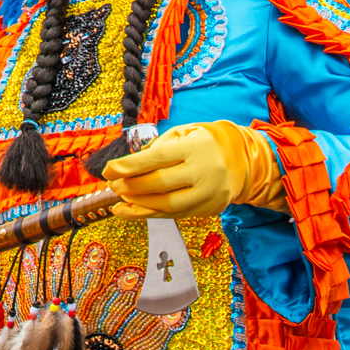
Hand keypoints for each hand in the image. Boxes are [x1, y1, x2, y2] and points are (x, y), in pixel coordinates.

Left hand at [105, 122, 242, 219]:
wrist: (241, 158)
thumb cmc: (203, 142)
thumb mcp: (183, 133)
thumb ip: (157, 148)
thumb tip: (127, 167)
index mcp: (195, 147)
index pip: (157, 159)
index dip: (129, 166)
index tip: (108, 170)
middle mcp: (204, 172)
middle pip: (159, 184)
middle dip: (130, 186)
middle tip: (112, 184)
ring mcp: (207, 194)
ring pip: (166, 205)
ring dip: (137, 204)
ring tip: (118, 199)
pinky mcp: (208, 209)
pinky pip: (174, 216)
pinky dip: (149, 214)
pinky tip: (130, 211)